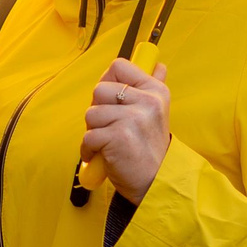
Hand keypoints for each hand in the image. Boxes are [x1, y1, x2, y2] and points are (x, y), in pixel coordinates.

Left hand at [81, 58, 172, 204]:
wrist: (155, 182)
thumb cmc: (149, 148)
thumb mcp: (158, 113)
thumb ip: (154, 86)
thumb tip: (158, 64)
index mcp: (155, 91)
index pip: (119, 66)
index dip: (108, 81)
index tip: (111, 99)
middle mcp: (147, 101)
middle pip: (99, 90)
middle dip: (98, 110)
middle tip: (109, 126)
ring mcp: (133, 118)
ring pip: (91, 113)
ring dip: (93, 132)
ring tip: (107, 143)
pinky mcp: (118, 137)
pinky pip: (88, 136)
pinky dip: (89, 150)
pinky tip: (101, 156)